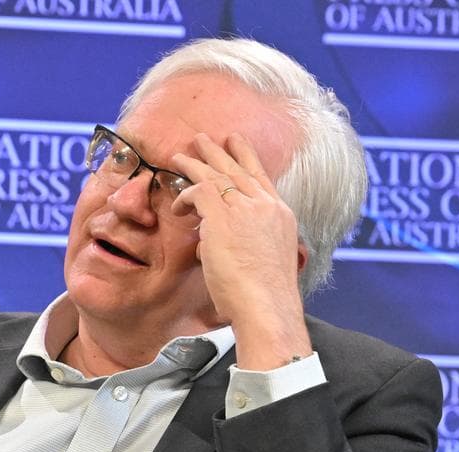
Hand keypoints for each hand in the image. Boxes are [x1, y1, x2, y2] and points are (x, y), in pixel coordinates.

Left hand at [171, 133, 312, 369]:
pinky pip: (198, 192)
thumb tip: (213, 246)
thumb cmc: (264, 299)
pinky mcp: (223, 215)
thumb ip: (243, 246)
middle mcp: (267, 206)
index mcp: (281, 216)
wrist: (267, 307)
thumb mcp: (262, 263)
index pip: (262, 179)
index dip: (247, 159)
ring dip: (196, 163)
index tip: (238, 145)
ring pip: (217, 174)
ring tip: (181, 155)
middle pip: (240, 169)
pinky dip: (185, 197)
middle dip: (221, 151)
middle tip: (206, 138)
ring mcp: (247, 208)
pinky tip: (177, 206)